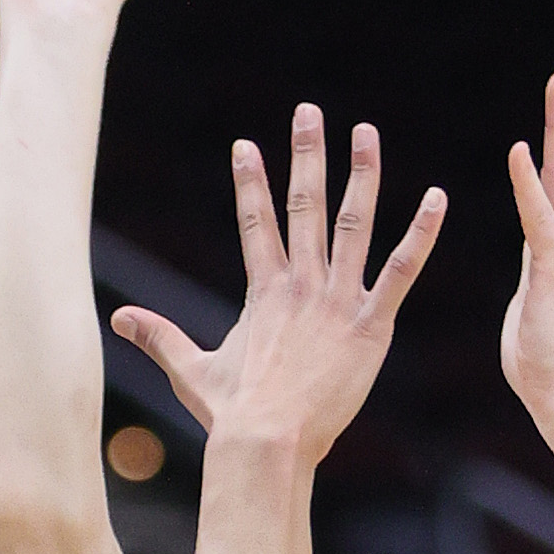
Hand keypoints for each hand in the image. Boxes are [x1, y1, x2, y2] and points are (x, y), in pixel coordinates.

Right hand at [111, 107, 444, 465]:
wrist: (267, 442)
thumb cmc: (231, 414)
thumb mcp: (190, 370)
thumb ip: (158, 337)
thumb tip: (116, 319)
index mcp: (263, 292)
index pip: (255, 223)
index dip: (251, 183)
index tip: (246, 145)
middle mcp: (300, 284)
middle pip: (304, 206)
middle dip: (306, 155)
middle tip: (309, 111)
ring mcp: (336, 301)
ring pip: (353, 224)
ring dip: (362, 175)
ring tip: (366, 133)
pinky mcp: (369, 325)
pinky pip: (400, 271)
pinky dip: (421, 235)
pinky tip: (437, 198)